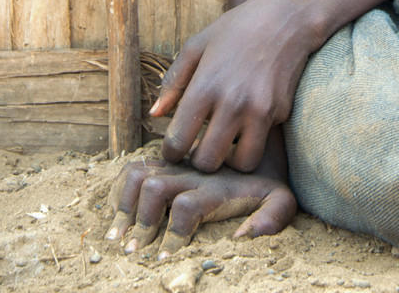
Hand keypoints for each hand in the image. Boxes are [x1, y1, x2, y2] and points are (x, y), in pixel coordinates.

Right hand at [107, 154, 296, 256]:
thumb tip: (242, 237)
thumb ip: (273, 217)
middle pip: (155, 188)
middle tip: (133, 252)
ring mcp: (174, 164)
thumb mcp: (281, 198)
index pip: (186, 207)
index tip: (164, 258)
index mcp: (217, 185)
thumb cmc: (267, 180)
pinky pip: (132, 168)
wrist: (259, 140)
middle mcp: (191, 172)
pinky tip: (119, 214)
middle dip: (142, 223)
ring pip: (138, 174)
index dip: (173, 236)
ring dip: (124, 205)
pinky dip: (119, 190)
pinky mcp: (163, 161)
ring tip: (117, 237)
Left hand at [151, 0, 317, 172]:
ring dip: (231, 158)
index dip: (171, 151)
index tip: (176, 147)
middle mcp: (232, 102)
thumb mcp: (197, 45)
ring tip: (227, 142)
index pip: (177, 143)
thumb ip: (173, 81)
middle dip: (200, 160)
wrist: (288, 16)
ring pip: (241, 164)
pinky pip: (263, 140)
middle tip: (201, 147)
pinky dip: (255, 137)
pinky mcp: (281, 112)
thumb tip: (155, 114)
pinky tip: (250, 118)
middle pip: (207, 162)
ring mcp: (260, 110)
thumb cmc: (238, 26)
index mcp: (205, 86)